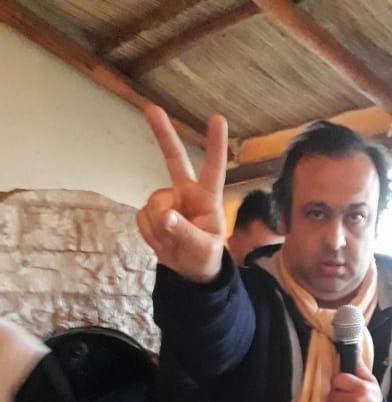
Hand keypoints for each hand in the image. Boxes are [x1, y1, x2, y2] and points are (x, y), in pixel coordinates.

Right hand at [137, 105, 227, 282]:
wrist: (189, 271)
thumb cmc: (204, 257)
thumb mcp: (202, 250)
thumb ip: (185, 233)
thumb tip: (165, 216)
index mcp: (207, 198)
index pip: (213, 169)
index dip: (216, 145)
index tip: (218, 119)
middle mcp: (186, 193)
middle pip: (174, 159)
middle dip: (163, 134)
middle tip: (152, 109)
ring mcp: (167, 201)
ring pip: (153, 204)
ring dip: (158, 228)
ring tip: (172, 243)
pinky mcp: (151, 211)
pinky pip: (142, 218)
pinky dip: (148, 233)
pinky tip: (161, 240)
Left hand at [329, 358, 382, 401]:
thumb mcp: (372, 383)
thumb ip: (360, 369)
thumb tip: (354, 354)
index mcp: (360, 388)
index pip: (338, 379)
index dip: (340, 382)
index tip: (344, 385)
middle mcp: (353, 401)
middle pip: (333, 393)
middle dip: (338, 394)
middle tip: (347, 398)